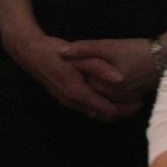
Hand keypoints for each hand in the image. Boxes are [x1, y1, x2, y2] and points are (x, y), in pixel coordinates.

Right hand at [4, 28, 139, 121]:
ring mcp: (65, 100)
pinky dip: (97, 106)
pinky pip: (84, 107)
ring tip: (123, 101)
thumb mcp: (78, 55)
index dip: (125, 109)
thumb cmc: (53, 51)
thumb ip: (99, 67)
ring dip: (108, 109)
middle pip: (101, 115)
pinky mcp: (61, 97)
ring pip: (93, 112)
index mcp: (77, 92)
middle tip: (134, 104)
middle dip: (119, 112)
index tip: (138, 103)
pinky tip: (103, 96)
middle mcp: (71, 101)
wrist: (28, 51)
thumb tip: (120, 79)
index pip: (107, 110)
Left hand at [62, 37, 163, 106]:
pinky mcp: (129, 100)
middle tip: (68, 66)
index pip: (78, 77)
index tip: (61, 59)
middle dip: (77, 78)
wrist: (164, 59)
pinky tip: (93, 87)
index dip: (70, 66)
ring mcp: (121, 100)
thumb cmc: (135, 50)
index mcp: (104, 84)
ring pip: (97, 97)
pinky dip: (99, 96)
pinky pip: (109, 102)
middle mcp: (112, 96)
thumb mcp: (107, 46)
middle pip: (86, 89)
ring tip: (79, 76)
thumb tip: (59, 52)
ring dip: (87, 90)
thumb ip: (83, 49)